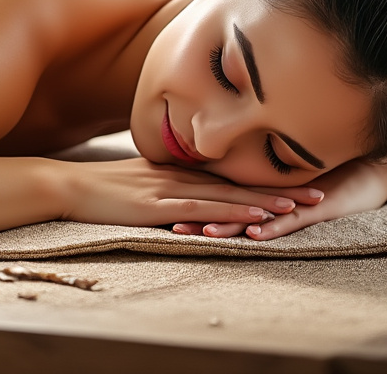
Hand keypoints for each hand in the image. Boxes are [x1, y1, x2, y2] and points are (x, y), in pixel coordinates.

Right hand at [57, 158, 318, 228]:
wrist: (69, 186)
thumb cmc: (100, 188)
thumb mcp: (139, 183)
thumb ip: (165, 187)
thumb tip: (184, 197)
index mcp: (180, 169)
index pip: (231, 172)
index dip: (266, 176)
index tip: (297, 178)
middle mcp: (182, 174)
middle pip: (240, 180)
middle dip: (280, 187)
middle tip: (318, 190)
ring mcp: (173, 188)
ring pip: (230, 194)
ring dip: (267, 200)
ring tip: (302, 205)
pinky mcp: (160, 204)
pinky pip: (205, 209)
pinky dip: (234, 212)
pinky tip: (257, 216)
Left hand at [171, 160, 386, 239]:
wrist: (375, 170)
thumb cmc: (331, 178)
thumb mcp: (288, 187)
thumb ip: (263, 193)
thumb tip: (232, 202)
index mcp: (263, 188)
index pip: (221, 196)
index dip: (193, 202)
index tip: (164, 207)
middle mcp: (274, 193)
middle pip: (230, 206)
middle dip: (199, 216)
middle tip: (168, 224)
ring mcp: (296, 199)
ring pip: (256, 213)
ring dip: (229, 224)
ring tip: (201, 232)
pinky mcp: (320, 207)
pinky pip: (293, 219)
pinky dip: (273, 227)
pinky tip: (255, 233)